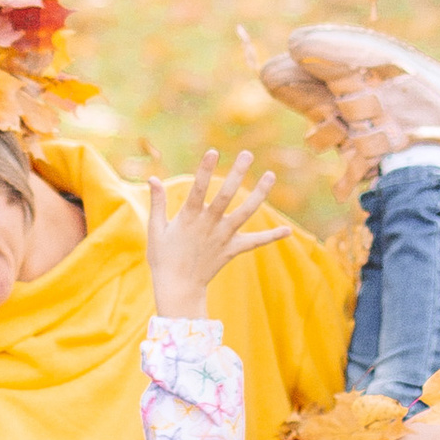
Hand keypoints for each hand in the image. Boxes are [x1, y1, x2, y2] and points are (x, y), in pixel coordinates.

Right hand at [145, 148, 295, 321]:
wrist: (178, 287)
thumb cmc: (163, 257)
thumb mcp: (156, 229)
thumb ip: (158, 202)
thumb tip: (152, 178)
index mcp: (188, 217)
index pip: (198, 188)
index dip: (205, 170)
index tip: (213, 152)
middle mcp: (209, 225)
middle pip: (226, 195)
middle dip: (237, 173)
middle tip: (247, 154)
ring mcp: (223, 237)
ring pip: (244, 213)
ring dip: (258, 194)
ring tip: (270, 175)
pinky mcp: (232, 250)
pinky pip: (254, 243)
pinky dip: (271, 237)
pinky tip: (288, 231)